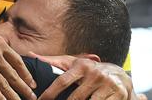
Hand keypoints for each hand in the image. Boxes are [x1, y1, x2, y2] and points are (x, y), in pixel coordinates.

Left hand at [30, 53, 144, 99]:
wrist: (121, 77)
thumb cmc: (91, 71)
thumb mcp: (74, 64)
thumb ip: (53, 61)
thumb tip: (31, 55)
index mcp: (81, 66)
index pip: (62, 81)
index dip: (50, 93)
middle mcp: (94, 74)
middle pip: (75, 98)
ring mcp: (107, 85)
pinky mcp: (118, 94)